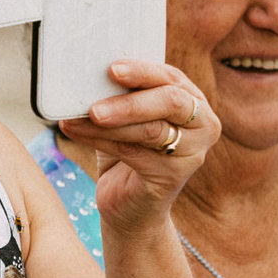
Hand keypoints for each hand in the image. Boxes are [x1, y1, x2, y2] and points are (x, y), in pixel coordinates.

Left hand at [55, 62, 215, 237]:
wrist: (130, 208)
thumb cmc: (127, 154)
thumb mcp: (128, 118)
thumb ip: (121, 95)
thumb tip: (85, 73)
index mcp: (194, 101)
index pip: (171, 78)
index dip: (142, 71)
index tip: (112, 68)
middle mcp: (203, 125)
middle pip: (170, 102)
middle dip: (130, 101)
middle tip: (95, 105)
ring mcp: (192, 153)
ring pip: (150, 130)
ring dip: (109, 122)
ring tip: (75, 117)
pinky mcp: (172, 176)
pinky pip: (133, 152)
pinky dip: (98, 139)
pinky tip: (74, 130)